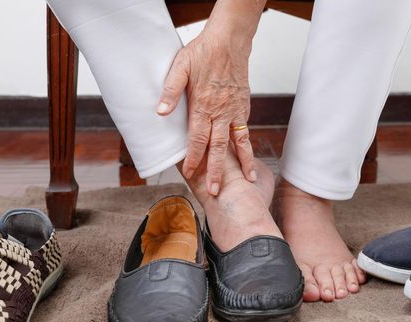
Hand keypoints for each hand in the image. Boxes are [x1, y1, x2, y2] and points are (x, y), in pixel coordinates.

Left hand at [157, 29, 255, 195]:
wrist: (229, 41)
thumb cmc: (203, 53)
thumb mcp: (180, 67)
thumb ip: (170, 91)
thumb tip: (160, 112)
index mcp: (204, 105)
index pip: (198, 138)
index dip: (194, 157)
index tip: (191, 173)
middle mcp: (222, 112)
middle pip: (219, 147)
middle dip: (217, 170)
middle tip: (216, 190)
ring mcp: (235, 110)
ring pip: (239, 141)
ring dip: (244, 162)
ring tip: (250, 179)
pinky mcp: (244, 106)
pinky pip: (245, 130)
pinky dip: (247, 145)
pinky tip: (249, 157)